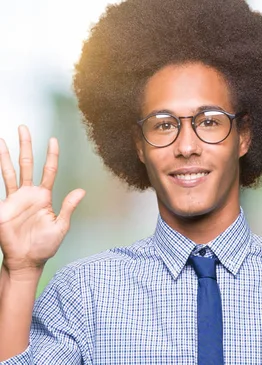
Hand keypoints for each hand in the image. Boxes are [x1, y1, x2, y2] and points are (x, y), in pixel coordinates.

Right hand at [0, 126, 84, 274]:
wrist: (27, 260)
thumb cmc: (45, 246)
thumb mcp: (61, 226)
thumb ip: (68, 207)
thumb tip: (81, 190)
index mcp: (45, 196)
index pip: (49, 170)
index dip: (51, 155)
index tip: (53, 139)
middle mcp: (30, 193)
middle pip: (28, 164)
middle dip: (26, 146)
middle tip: (23, 127)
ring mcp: (15, 198)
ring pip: (10, 171)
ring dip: (6, 155)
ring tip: (2, 139)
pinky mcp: (4, 206)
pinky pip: (1, 186)